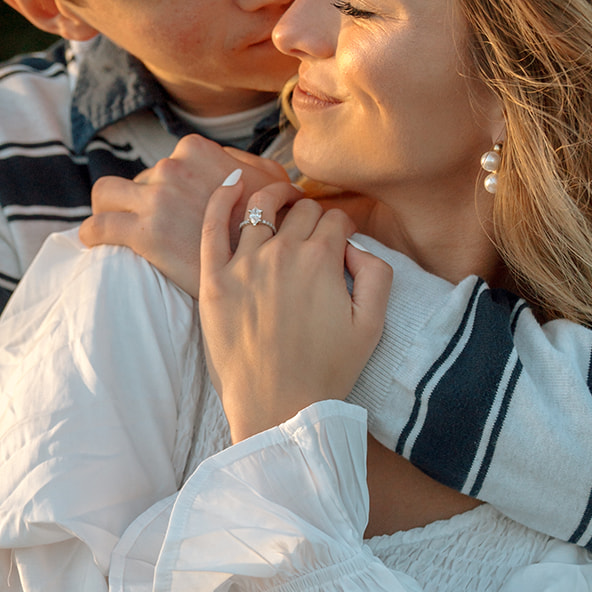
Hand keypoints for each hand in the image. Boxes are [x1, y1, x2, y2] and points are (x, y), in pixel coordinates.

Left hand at [79, 134, 290, 295]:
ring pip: (105, 194)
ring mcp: (155, 198)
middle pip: (137, 181)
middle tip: (153, 230)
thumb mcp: (273, 184)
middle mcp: (171, 167)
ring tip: (115, 230)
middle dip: (140, 203)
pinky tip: (94, 244)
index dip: (164, 188)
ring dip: (107, 210)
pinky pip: (97, 226)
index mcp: (196, 150)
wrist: (266, 268)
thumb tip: (233, 164)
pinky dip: (91, 234)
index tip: (172, 211)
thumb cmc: (274, 228)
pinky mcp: (142, 231)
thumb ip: (250, 165)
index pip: (163, 163)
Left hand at [199, 178, 392, 442]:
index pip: (335, 220)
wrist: (279, 409)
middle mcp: (283, 253)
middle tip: (312, 231)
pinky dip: (223, 198)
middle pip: (301, 212)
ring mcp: (244, 264)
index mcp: (323, 260)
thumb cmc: (327, 372)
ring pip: (261, 209)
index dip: (342, 228)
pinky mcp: (214, 281)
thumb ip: (377, 274)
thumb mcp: (372, 325)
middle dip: (312, 216)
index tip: (340, 241)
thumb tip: (356, 246)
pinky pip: (214, 226)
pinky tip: (232, 182)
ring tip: (281, 200)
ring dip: (276, 199)